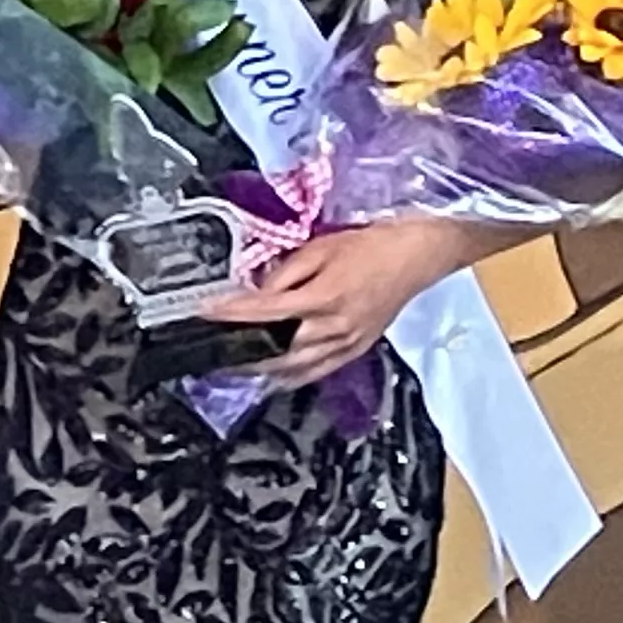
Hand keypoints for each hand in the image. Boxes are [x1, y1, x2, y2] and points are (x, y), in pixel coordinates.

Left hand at [196, 217, 488, 388]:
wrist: (416, 257)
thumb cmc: (371, 246)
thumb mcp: (321, 247)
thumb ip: (286, 272)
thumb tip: (258, 291)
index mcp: (323, 298)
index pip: (265, 312)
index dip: (232, 314)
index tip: (205, 312)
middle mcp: (333, 328)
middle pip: (275, 350)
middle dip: (240, 350)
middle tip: (212, 346)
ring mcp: (345, 345)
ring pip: (293, 368)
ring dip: (260, 368)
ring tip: (234, 363)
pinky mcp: (355, 351)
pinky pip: (315, 373)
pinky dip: (289, 376)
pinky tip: (273, 375)